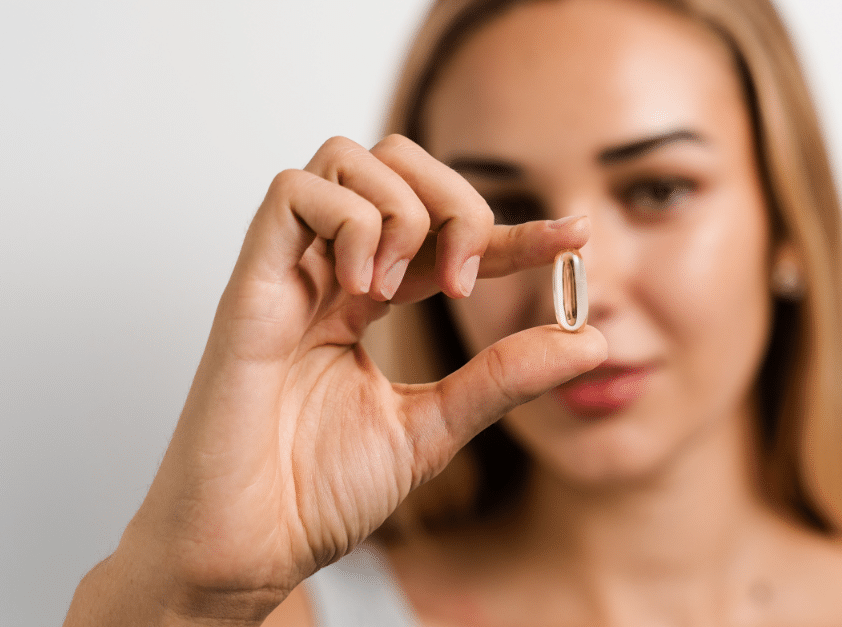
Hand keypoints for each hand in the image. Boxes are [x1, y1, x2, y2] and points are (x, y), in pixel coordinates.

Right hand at [64, 135, 605, 625]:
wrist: (251, 546)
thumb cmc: (318, 492)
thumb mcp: (436, 426)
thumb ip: (504, 377)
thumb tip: (592, 339)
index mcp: (366, 301)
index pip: (448, 235)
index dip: (516, 230)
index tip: (576, 238)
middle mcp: (328, 274)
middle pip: (394, 164)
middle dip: (455, 202)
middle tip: (466, 279)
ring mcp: (288, 274)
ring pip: (344, 159)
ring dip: (400, 209)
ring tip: (401, 288)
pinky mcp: (249, 285)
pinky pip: (292, 193)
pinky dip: (347, 220)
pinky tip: (363, 285)